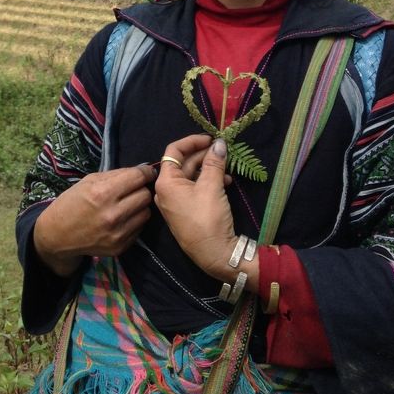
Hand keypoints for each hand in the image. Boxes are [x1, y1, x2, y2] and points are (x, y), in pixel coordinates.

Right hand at [34, 164, 155, 275]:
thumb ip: (116, 175)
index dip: (146, 172)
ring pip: (146, 212)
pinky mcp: (120, 247)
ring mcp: (117, 233)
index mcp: (102, 193)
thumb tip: (141, 170)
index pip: (138, 178)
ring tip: (126, 205)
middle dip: (141, 189)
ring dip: (139, 206)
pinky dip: (134, 221)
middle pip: (145, 195)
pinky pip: (139, 228)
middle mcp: (112, 214)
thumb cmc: (72, 203)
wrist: (57, 235)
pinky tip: (121, 219)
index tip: (146, 171)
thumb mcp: (89, 181)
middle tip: (132, 190)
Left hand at [154, 134, 239, 281]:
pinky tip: (226, 181)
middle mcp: (166, 191)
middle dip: (204, 155)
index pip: (174, 151)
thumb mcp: (212, 186)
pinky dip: (209, 181)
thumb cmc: (208, 218)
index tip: (211, 138)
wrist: (214, 255)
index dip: (192, 141)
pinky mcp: (186, 211)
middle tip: (223, 149)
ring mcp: (176, 202)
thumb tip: (219, 143)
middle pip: (184, 163)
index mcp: (165, 182)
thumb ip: (215, 162)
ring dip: (209, 168)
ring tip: (228, 166)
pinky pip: (195, 189)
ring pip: (192, 176)